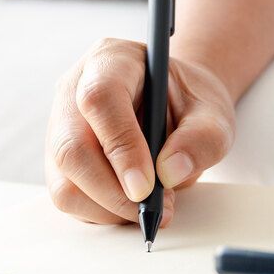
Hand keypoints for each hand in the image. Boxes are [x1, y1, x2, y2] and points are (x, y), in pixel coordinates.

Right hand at [45, 38, 236, 225]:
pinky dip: (102, 212)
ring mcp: (61, 127)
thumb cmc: (189, 102)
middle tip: (151, 208)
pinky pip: (68, 197)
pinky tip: (132, 203)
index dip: (121, 146)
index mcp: (112, 61)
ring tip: (150, 204)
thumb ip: (202, 138)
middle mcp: (74, 90)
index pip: (100, 98)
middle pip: (71, 147)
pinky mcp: (60, 161)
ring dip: (108, 207)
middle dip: (112, 191)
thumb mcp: (213, 112)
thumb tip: (170, 173)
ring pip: (64, 181)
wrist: (174, 104)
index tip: (146, 187)